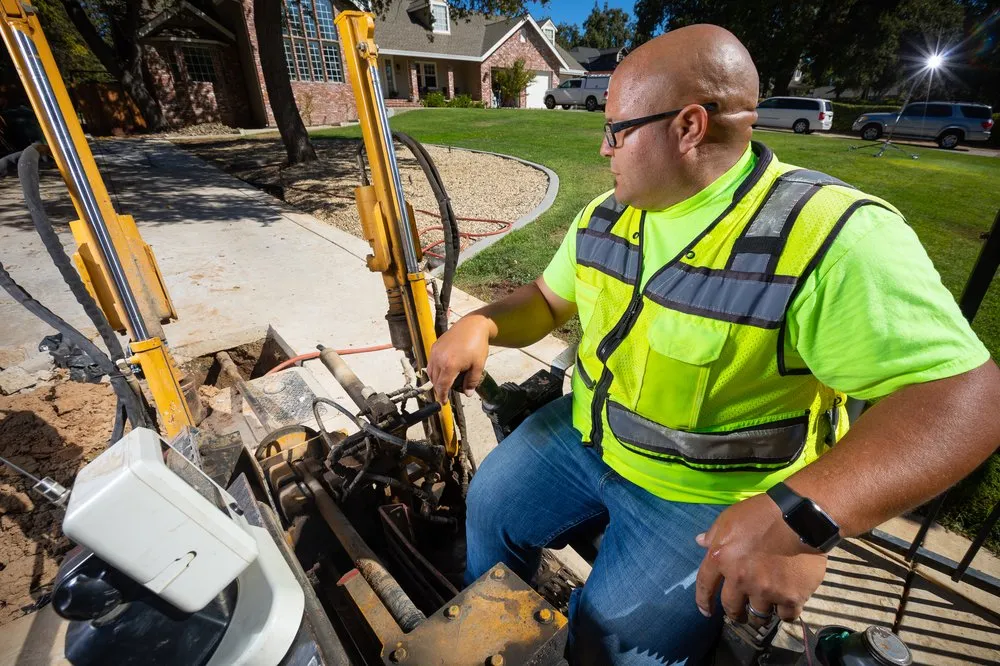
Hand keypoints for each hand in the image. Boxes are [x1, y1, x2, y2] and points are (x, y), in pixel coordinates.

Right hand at [427, 314, 494, 403]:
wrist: (473, 325)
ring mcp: (435, 352)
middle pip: (435, 380)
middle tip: (446, 394)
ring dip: (435, 380)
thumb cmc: (477, 344)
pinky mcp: (435, 346)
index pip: (442, 386)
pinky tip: (442, 372)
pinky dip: (434, 370)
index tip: (444, 402)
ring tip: (444, 384)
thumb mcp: (478, 365)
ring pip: (430, 372)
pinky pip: (431, 363)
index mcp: (450, 365)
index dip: (442, 396)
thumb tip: (468, 393)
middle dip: (439, 389)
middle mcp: (439, 359)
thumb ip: (472, 381)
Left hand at [694, 492, 827, 625]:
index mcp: (721, 559)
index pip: (705, 585)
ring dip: (760, 613)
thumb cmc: (761, 513)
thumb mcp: (729, 517)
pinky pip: (786, 615)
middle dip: (735, 613)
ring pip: (759, 615)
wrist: (800, 517)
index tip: (706, 612)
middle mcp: (740, 579)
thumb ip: (714, 533)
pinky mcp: (790, 597)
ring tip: (765, 609)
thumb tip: (700, 542)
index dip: (703, 601)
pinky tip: (787, 606)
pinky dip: (785, 612)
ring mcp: (765, 590)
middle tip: (740, 614)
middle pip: (732, 607)